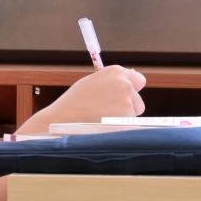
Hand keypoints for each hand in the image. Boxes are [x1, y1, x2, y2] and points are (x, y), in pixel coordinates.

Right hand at [25, 65, 146, 133]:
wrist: (62, 120)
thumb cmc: (74, 103)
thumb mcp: (91, 83)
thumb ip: (111, 82)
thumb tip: (129, 84)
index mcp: (115, 72)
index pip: (138, 80)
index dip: (132, 90)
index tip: (124, 97)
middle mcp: (124, 85)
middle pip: (138, 100)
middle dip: (128, 106)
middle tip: (108, 112)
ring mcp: (127, 103)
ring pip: (133, 114)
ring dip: (123, 118)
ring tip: (102, 119)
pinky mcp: (126, 120)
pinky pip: (129, 126)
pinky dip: (119, 128)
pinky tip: (104, 127)